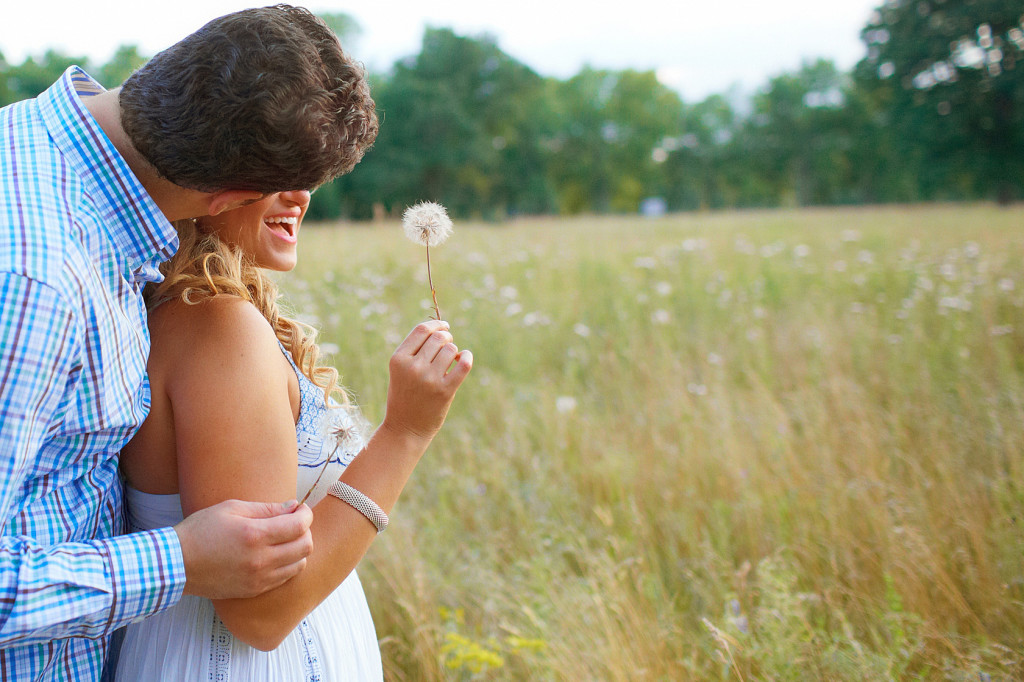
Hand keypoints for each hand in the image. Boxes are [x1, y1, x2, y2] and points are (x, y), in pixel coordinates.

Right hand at [174, 499, 313, 598]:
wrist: (175, 564)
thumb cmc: (201, 531)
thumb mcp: (231, 509)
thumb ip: (266, 508)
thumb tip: (293, 506)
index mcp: (255, 535)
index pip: (299, 526)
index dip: (306, 514)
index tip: (301, 508)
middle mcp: (261, 560)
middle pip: (305, 547)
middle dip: (305, 530)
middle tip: (294, 522)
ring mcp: (258, 579)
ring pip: (299, 565)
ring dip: (299, 550)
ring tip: (285, 539)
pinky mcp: (253, 590)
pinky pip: (284, 578)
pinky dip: (288, 565)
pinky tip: (276, 554)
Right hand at [382, 320, 472, 441]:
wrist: (405, 429)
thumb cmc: (404, 396)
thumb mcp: (400, 371)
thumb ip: (415, 350)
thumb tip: (443, 330)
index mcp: (398, 359)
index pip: (422, 330)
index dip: (436, 325)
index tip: (445, 326)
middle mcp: (413, 367)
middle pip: (438, 338)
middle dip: (447, 338)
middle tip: (447, 346)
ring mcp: (429, 379)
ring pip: (451, 350)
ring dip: (454, 351)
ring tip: (451, 360)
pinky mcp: (445, 391)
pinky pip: (464, 364)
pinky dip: (467, 357)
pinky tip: (464, 358)